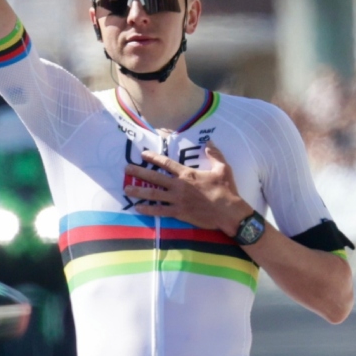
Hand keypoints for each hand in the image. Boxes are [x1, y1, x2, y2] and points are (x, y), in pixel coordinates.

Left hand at [124, 143, 248, 235]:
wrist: (228, 212)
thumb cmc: (226, 190)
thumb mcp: (222, 168)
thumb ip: (214, 154)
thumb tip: (209, 142)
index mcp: (188, 174)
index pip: (167, 164)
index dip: (154, 158)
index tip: (143, 154)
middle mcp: (179, 186)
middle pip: (155, 178)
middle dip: (139, 173)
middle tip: (127, 169)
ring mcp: (177, 200)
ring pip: (154, 195)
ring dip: (139, 191)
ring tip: (126, 189)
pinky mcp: (179, 213)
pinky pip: (160, 211)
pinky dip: (148, 210)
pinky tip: (138, 208)